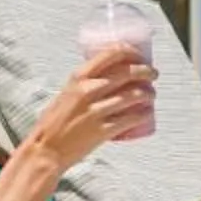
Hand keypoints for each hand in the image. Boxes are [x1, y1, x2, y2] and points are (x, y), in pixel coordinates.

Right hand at [26, 46, 158, 168]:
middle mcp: (88, 90)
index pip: (111, 54)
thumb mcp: (68, 92)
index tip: (140, 55)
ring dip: (148, 93)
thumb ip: (87, 82)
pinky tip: (148, 112)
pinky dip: (144, 114)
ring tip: (151, 94)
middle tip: (153, 74)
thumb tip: (111, 73)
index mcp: (79, 77)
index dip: (131, 52)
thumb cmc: (56, 120)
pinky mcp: (103, 130)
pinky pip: (131, 118)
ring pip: (133, 95)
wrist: (47, 149)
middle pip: (127, 73)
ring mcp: (96, 111)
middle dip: (146, 71)